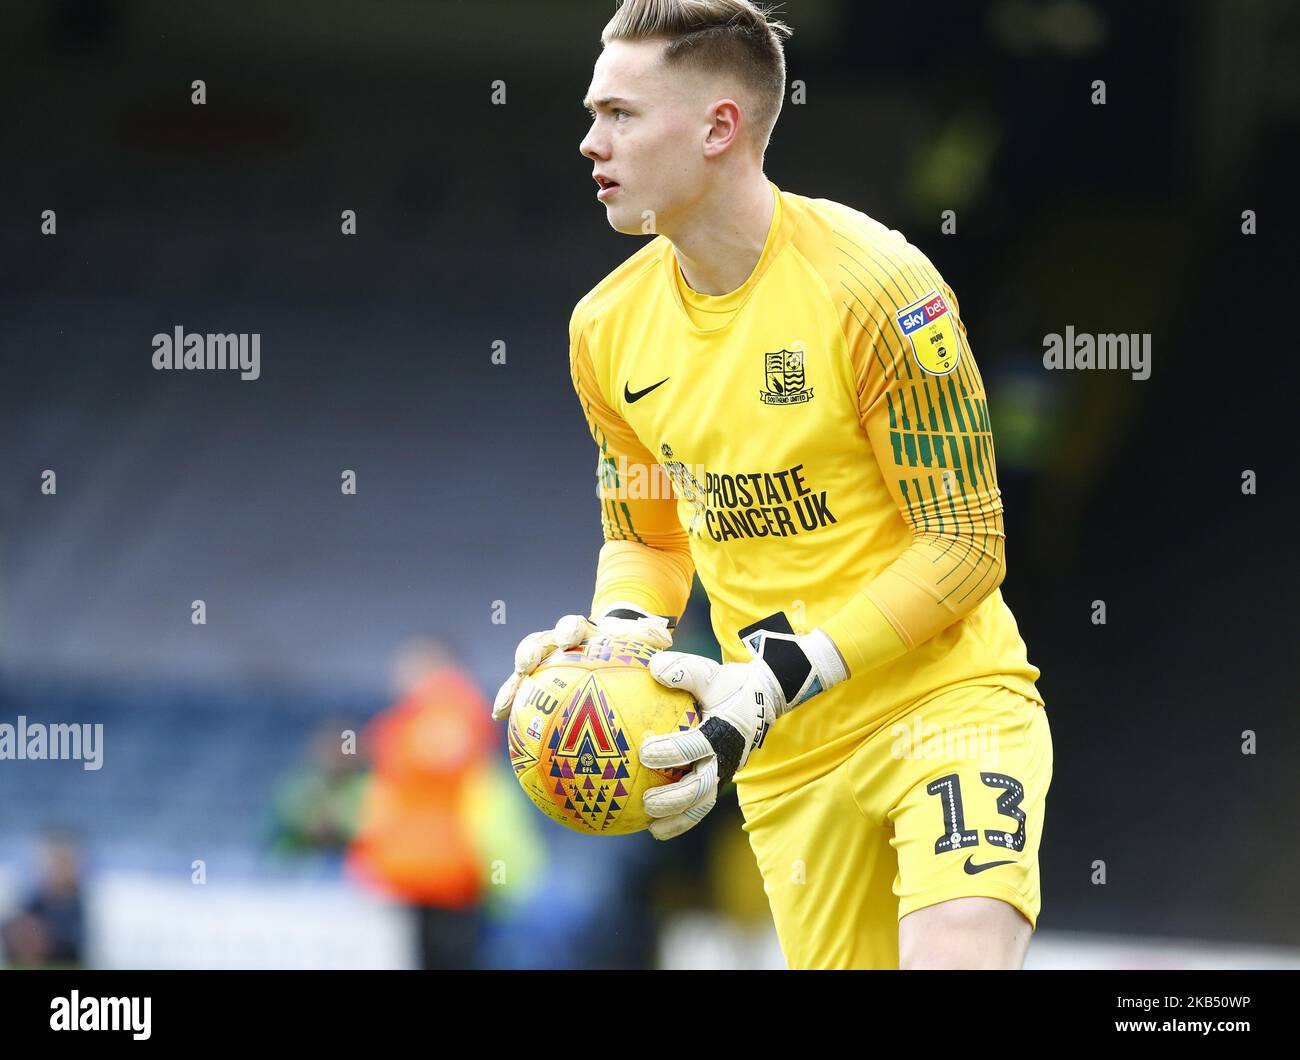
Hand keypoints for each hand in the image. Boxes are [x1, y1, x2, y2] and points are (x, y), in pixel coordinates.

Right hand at [490, 603, 672, 719]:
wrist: (609, 646)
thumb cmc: (625, 646)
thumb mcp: (638, 640)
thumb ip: (648, 637)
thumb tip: (664, 639)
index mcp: (581, 632)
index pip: (572, 626)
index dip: (568, 631)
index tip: (567, 641)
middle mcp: (556, 644)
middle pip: (538, 643)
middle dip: (529, 653)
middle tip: (524, 666)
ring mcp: (544, 663)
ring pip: (522, 671)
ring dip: (511, 686)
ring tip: (503, 706)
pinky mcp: (537, 683)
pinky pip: (523, 698)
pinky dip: (512, 709)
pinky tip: (502, 724)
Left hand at [638, 628, 846, 839]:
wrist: (763, 699)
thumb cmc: (730, 685)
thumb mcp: (711, 671)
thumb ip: (684, 669)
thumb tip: (654, 668)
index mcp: (723, 731)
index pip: (696, 746)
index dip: (672, 752)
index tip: (645, 752)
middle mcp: (725, 758)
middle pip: (701, 788)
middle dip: (674, 798)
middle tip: (647, 801)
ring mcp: (724, 773)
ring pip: (702, 805)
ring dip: (678, 819)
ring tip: (651, 828)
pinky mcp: (719, 780)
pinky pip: (700, 805)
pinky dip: (681, 820)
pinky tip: (655, 827)